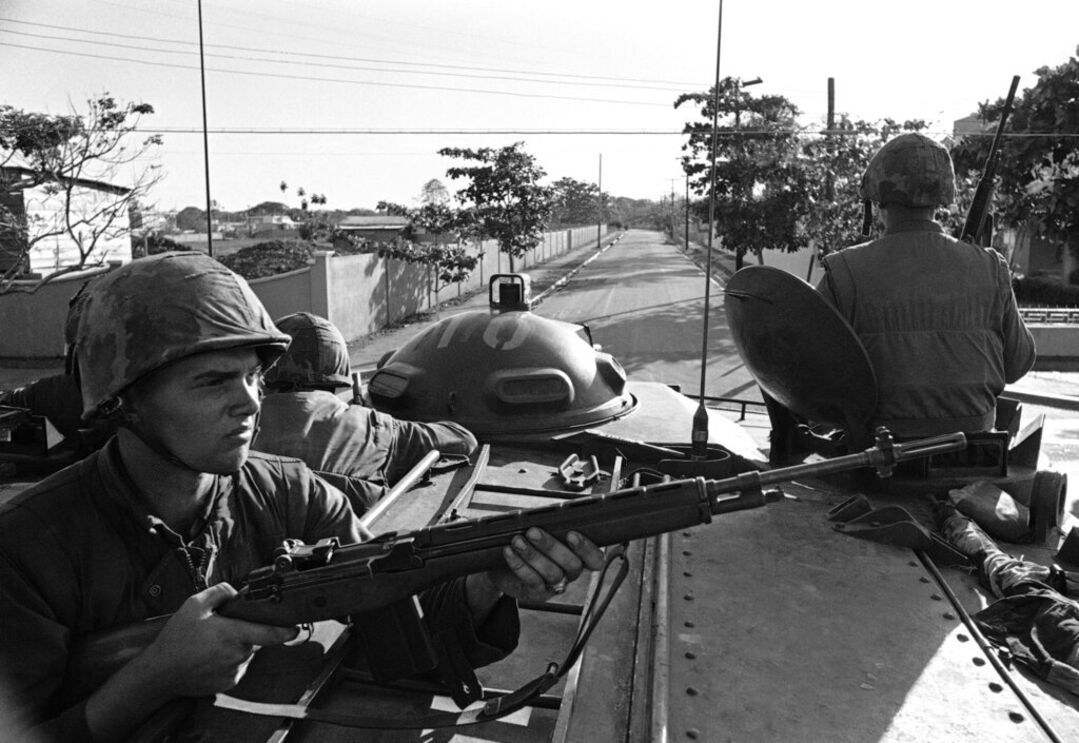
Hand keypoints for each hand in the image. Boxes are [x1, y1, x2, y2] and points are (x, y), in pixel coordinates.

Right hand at [139, 583, 298, 697]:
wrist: (160, 673)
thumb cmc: (176, 639)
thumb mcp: (194, 606)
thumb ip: (220, 593)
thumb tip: (237, 591)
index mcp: (233, 634)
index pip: (269, 632)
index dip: (286, 630)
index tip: (297, 628)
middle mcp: (238, 654)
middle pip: (255, 639)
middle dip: (245, 632)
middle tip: (221, 630)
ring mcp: (234, 671)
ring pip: (246, 653)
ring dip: (236, 647)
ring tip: (211, 645)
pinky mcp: (229, 683)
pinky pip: (237, 666)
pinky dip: (229, 660)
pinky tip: (210, 657)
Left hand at [485, 528, 604, 604]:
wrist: (505, 565)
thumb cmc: (530, 541)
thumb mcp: (542, 529)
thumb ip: (552, 522)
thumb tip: (549, 510)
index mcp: (579, 555)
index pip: (595, 559)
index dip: (587, 548)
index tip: (571, 534)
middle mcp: (571, 572)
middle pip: (572, 564)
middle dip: (552, 546)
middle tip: (533, 532)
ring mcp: (555, 585)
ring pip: (552, 573)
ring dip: (533, 555)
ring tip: (517, 540)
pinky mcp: (537, 593)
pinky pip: (532, 580)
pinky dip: (519, 565)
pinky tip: (509, 551)